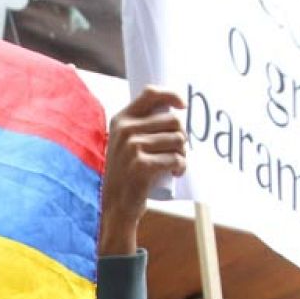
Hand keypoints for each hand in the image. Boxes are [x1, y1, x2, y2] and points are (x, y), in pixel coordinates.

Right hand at [98, 86, 185, 255]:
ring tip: (176, 164)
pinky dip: (181, 167)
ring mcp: (132, 147)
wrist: (116, 205)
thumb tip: (176, 112)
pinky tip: (176, 172)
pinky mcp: (142, 165)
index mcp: (121, 120)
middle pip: (172, 120)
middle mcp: (125, 130)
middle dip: (182, 136)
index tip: (183, 106)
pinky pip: (175, 159)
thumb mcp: (125, 143)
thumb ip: (140, 126)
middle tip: (178, 150)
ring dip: (183, 153)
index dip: (171, 95)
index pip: (150, 93)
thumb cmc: (127, 173)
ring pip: (177, 140)